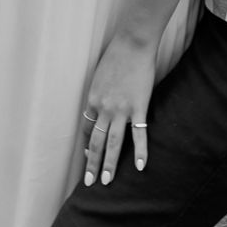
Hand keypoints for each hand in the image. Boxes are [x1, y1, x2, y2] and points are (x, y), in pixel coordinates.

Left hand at [81, 34, 157, 187]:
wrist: (133, 42)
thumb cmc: (116, 55)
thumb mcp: (99, 75)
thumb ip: (99, 94)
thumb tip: (100, 108)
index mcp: (92, 99)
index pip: (86, 129)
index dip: (86, 145)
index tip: (87, 157)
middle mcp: (104, 108)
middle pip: (95, 142)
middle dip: (92, 164)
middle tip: (89, 183)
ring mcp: (121, 110)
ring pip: (112, 143)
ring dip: (109, 164)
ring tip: (107, 181)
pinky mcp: (138, 107)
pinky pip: (138, 135)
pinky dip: (140, 152)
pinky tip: (140, 166)